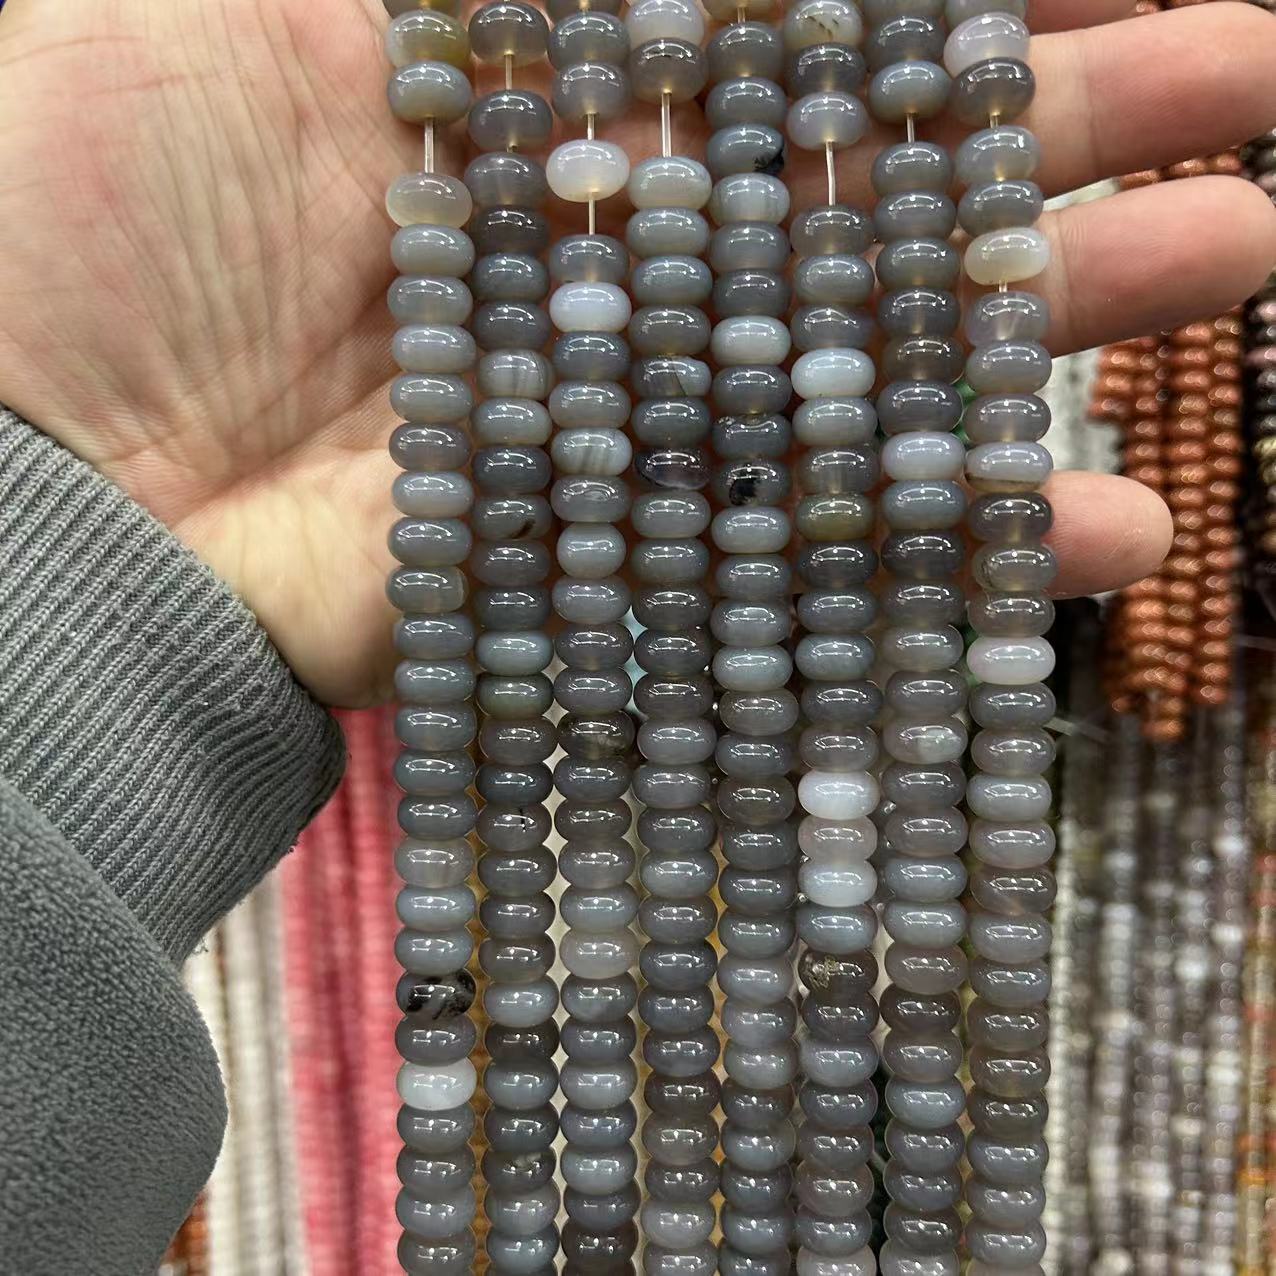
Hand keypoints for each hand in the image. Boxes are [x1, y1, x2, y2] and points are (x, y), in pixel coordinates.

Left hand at [0, 0, 1271, 704]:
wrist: (25, 486)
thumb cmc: (78, 210)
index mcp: (542, 96)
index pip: (790, 21)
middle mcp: (608, 250)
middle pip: (869, 175)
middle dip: (1062, 112)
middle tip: (1250, 66)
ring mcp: (627, 417)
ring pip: (882, 357)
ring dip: (1064, 308)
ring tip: (1241, 243)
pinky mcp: (623, 562)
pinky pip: (819, 547)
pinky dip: (958, 543)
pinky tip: (1112, 524)